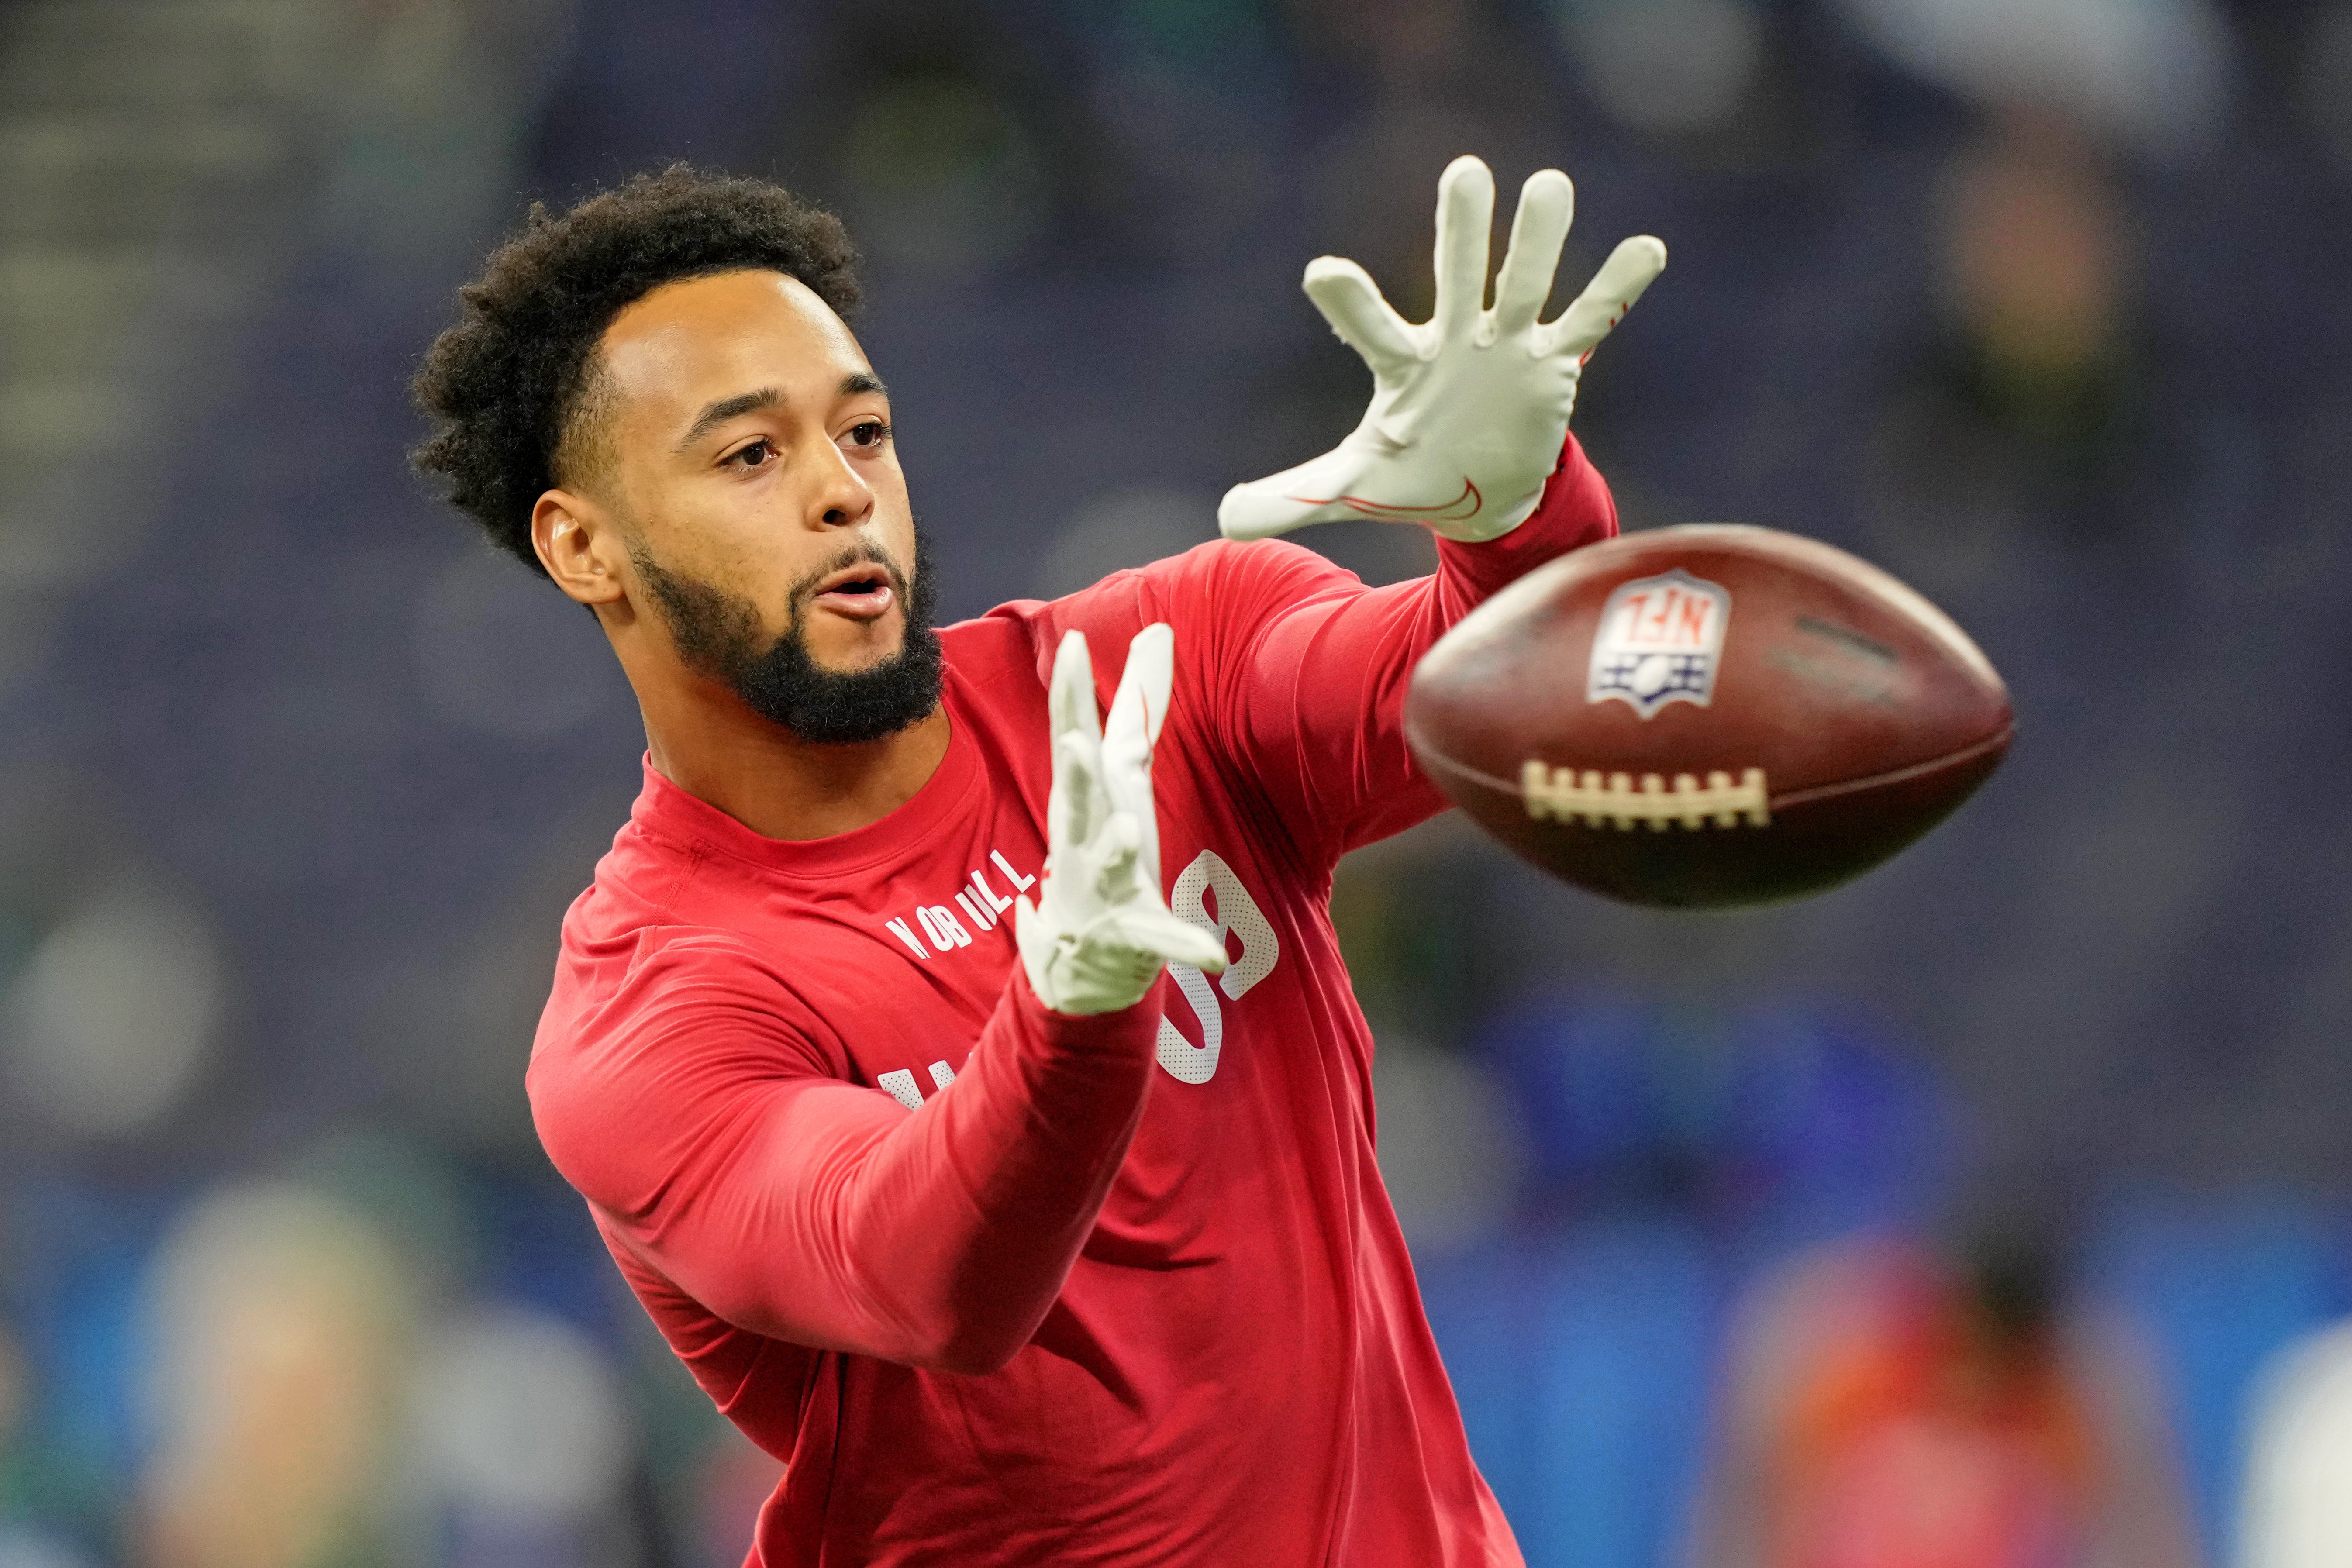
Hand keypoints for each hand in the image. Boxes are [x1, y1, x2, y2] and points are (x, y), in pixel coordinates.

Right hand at [1016, 625, 1229, 1014]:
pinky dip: (1185, 945)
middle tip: (1074, 744)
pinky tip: (1212, 952)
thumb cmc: (1101, 845)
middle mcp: (1087, 837)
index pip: (1072, 738)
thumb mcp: (1120, 774)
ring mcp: (1104, 888)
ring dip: (1115, 850)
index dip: (1068, 694)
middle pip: (1078, 799)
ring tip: (1126, 831)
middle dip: (1075, 773)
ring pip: (1108, 865)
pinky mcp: (1132, 935)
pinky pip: (1160, 939)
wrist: (1080, 959)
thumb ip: (1137, 706)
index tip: (1068, 645)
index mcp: (1087, 797)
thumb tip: (1158, 629)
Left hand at [1218, 155, 1665, 543]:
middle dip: (1462, 229)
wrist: (1479, 493)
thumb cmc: (1412, 475)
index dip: (1348, 301)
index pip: (1370, 325)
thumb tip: (1223, 520)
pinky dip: (1616, 288)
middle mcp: (1456, 339)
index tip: (1321, 271)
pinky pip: (1590, 320)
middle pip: (1457, 275)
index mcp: (1402, 364)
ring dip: (1538, 240)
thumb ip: (1292, 498)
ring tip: (1550, 186)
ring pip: (1527, 283)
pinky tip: (1648, 247)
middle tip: (1465, 172)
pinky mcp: (1553, 364)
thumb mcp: (1352, 490)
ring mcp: (1507, 345)